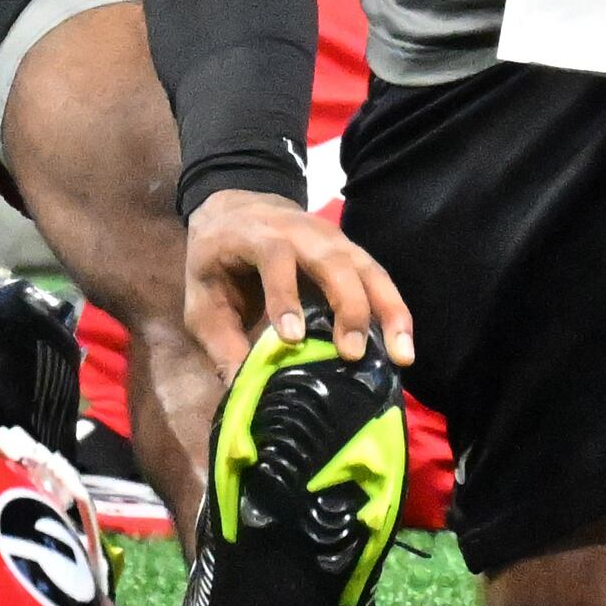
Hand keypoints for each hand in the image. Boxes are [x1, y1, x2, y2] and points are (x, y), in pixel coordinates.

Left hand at [181, 189, 414, 374]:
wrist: (238, 212)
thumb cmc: (216, 263)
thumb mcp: (202, 303)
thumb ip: (221, 345)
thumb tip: (244, 393)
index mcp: (256, 236)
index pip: (275, 259)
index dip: (284, 295)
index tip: (291, 338)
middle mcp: (302, 232)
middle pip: (333, 261)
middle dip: (348, 307)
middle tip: (352, 354)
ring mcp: (334, 238)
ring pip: (367, 269)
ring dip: (387, 310)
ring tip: (401, 354)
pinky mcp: (352, 252)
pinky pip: (378, 278)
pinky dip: (394, 310)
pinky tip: (403, 344)